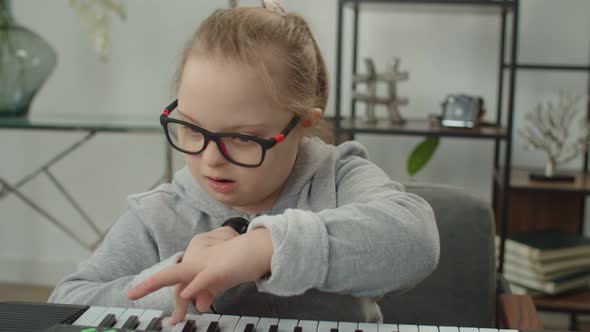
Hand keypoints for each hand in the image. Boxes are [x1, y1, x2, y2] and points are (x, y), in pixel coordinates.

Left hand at [127, 227, 272, 323]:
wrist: (259, 248)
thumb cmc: (240, 262)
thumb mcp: (220, 280)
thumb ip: (207, 290)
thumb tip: (198, 304)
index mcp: (197, 262)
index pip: (179, 282)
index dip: (176, 301)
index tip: (175, 319)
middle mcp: (198, 259)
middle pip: (171, 275)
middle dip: (150, 285)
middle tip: (131, 294)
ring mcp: (208, 262)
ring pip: (179, 273)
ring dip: (158, 282)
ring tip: (138, 291)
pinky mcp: (220, 268)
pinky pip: (205, 277)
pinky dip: (196, 286)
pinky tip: (186, 294)